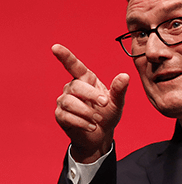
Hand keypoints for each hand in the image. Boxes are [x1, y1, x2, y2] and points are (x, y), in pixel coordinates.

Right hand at [53, 44, 129, 162]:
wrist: (101, 135)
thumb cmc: (107, 115)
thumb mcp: (117, 103)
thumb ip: (119, 90)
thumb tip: (125, 76)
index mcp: (86, 80)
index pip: (74, 66)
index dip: (65, 56)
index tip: (55, 47)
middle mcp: (72, 88)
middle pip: (76, 87)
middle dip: (91, 95)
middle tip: (104, 103)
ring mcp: (64, 101)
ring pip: (69, 102)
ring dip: (87, 112)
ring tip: (98, 119)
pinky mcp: (60, 115)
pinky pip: (67, 116)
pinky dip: (82, 123)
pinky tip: (91, 127)